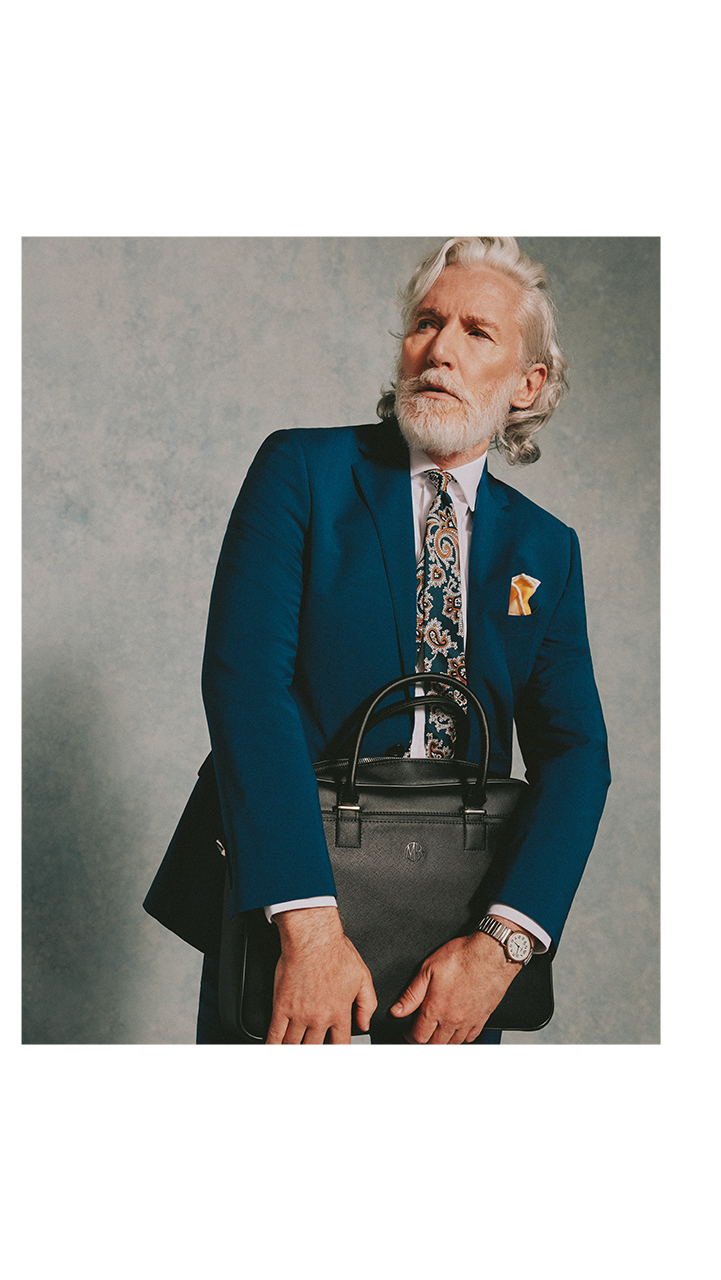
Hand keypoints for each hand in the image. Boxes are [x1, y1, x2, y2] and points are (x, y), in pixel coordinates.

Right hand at [266, 907, 376, 1043]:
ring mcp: (299, 1014)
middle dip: (312, 1055)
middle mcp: (319, 1018)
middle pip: (314, 1049)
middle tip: (310, 1055)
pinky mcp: (281, 1006)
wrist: (313, 938)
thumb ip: (367, 1004)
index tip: (332, 1054)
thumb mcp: (362, 977)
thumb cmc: (335, 952)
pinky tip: (273, 1049)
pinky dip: (273, 1046)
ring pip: (293, 1045)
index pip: (339, 1045)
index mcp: (339, 1013)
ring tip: (292, 1054)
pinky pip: (274, 1034)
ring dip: (293, 1052)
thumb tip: (364, 1023)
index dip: (336, 1053)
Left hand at [390, 923, 525, 1043]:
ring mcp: (469, 1020)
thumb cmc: (463, 956)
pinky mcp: (483, 1017)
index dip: (409, 1035)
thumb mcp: (428, 969)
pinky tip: (458, 1029)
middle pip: (435, 1044)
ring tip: (437, 1032)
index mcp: (436, 1009)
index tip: (408, 1030)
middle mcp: (452, 1019)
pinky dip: (462, 1037)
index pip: (418, 1036)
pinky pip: (471, 1037)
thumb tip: (397, 1010)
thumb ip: (411, 994)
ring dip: (443, 1040)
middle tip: (421, 1032)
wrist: (492, 953)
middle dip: (425, 1040)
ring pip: (453, 1043)